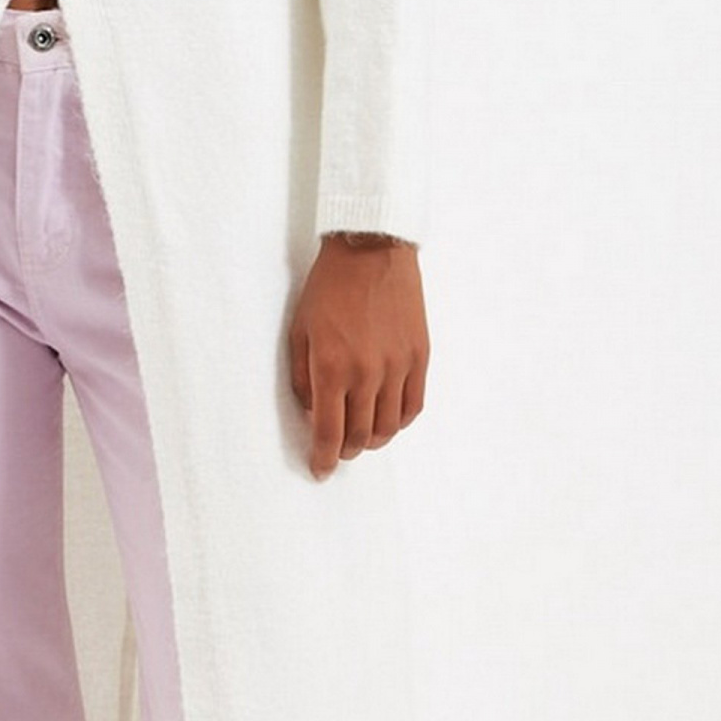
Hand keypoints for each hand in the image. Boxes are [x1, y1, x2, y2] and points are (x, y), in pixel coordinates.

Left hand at [288, 234, 427, 479]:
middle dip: (345, 451)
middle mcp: (368, 374)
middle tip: (337, 450)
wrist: (372, 250)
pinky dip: (400, 421)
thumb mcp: (300, 332)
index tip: (320, 470)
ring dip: (373, 440)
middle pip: (360, 436)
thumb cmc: (329, 288)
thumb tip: (314, 413)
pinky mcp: (420, 357)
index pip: (329, 432)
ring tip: (362, 436)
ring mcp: (398, 367)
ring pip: (389, 428)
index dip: (323, 459)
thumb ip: (304, 378)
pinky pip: (414, 406)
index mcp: (332, 368)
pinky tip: (388, 418)